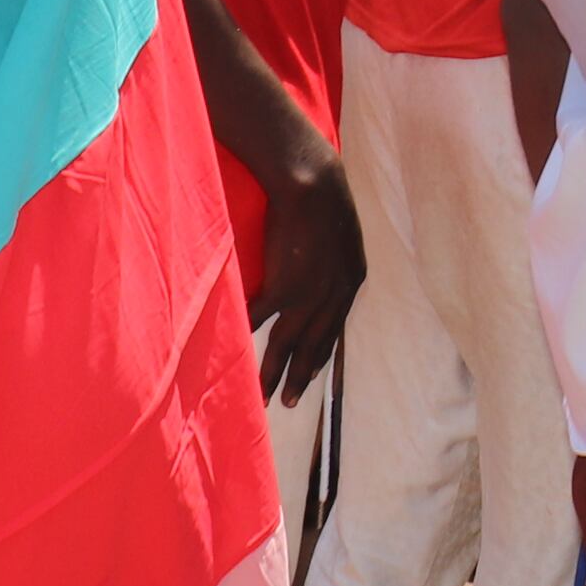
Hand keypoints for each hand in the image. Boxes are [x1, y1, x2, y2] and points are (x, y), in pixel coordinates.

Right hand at [246, 140, 364, 403]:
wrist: (313, 182)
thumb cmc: (325, 196)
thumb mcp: (342, 233)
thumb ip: (333, 258)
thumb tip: (321, 267)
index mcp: (351, 283)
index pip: (333, 330)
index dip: (319, 354)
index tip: (310, 374)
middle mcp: (335, 297)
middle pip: (313, 347)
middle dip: (300, 377)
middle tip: (289, 403)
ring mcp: (310, 296)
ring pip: (287, 345)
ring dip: (273, 373)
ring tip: (263, 396)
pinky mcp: (285, 288)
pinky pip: (259, 320)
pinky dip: (245, 335)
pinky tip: (234, 352)